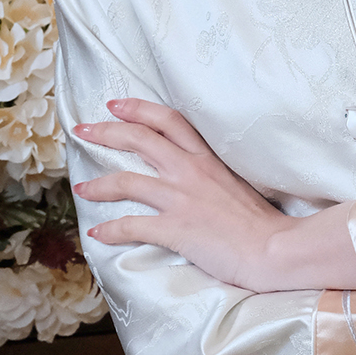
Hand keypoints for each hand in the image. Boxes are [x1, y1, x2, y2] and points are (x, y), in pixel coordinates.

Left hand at [72, 98, 282, 289]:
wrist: (274, 249)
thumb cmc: (260, 221)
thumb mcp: (237, 182)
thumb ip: (211, 173)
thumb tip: (194, 174)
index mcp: (207, 158)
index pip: (168, 120)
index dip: (138, 109)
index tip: (116, 105)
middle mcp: (190, 172)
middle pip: (139, 140)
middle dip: (106, 132)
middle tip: (83, 131)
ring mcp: (181, 199)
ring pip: (127, 181)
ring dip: (98, 184)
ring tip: (81, 188)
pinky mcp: (176, 229)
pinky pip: (133, 226)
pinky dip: (110, 229)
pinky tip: (97, 232)